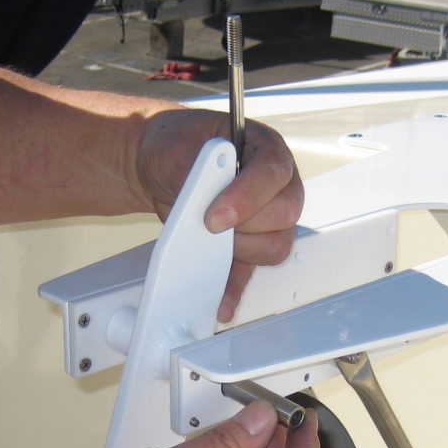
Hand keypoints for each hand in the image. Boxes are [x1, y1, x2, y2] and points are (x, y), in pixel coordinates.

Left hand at [134, 109, 304, 322]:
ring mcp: (266, 219)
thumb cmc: (179, 146)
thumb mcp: (181, 146)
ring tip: (209, 241)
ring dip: (240, 250)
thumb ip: (197, 169)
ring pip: (275, 247)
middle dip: (244, 225)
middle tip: (208, 226)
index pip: (273, 173)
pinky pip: (249, 273)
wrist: (162, 166)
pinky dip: (234, 289)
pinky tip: (221, 301)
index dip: (247, 197)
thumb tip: (204, 194)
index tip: (215, 216)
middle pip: (284, 215)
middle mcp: (276, 186)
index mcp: (266, 150)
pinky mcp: (248, 246)